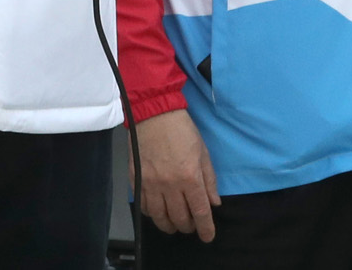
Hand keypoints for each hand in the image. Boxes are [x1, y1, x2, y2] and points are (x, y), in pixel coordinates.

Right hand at [134, 109, 220, 241]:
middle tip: (191, 226)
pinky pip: (143, 206)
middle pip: (180, 218)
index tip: (208, 237)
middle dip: (188, 227)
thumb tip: (214, 202)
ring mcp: (151, 183)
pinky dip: (151, 214)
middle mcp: (170, 185)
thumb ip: (209, 180)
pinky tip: (157, 212)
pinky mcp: (136, 179)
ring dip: (169, 225)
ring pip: (159, 217)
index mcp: (190, 177)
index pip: (200, 212)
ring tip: (174, 225)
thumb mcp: (203, 153)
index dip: (206, 229)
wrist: (154, 114)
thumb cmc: (181, 130)